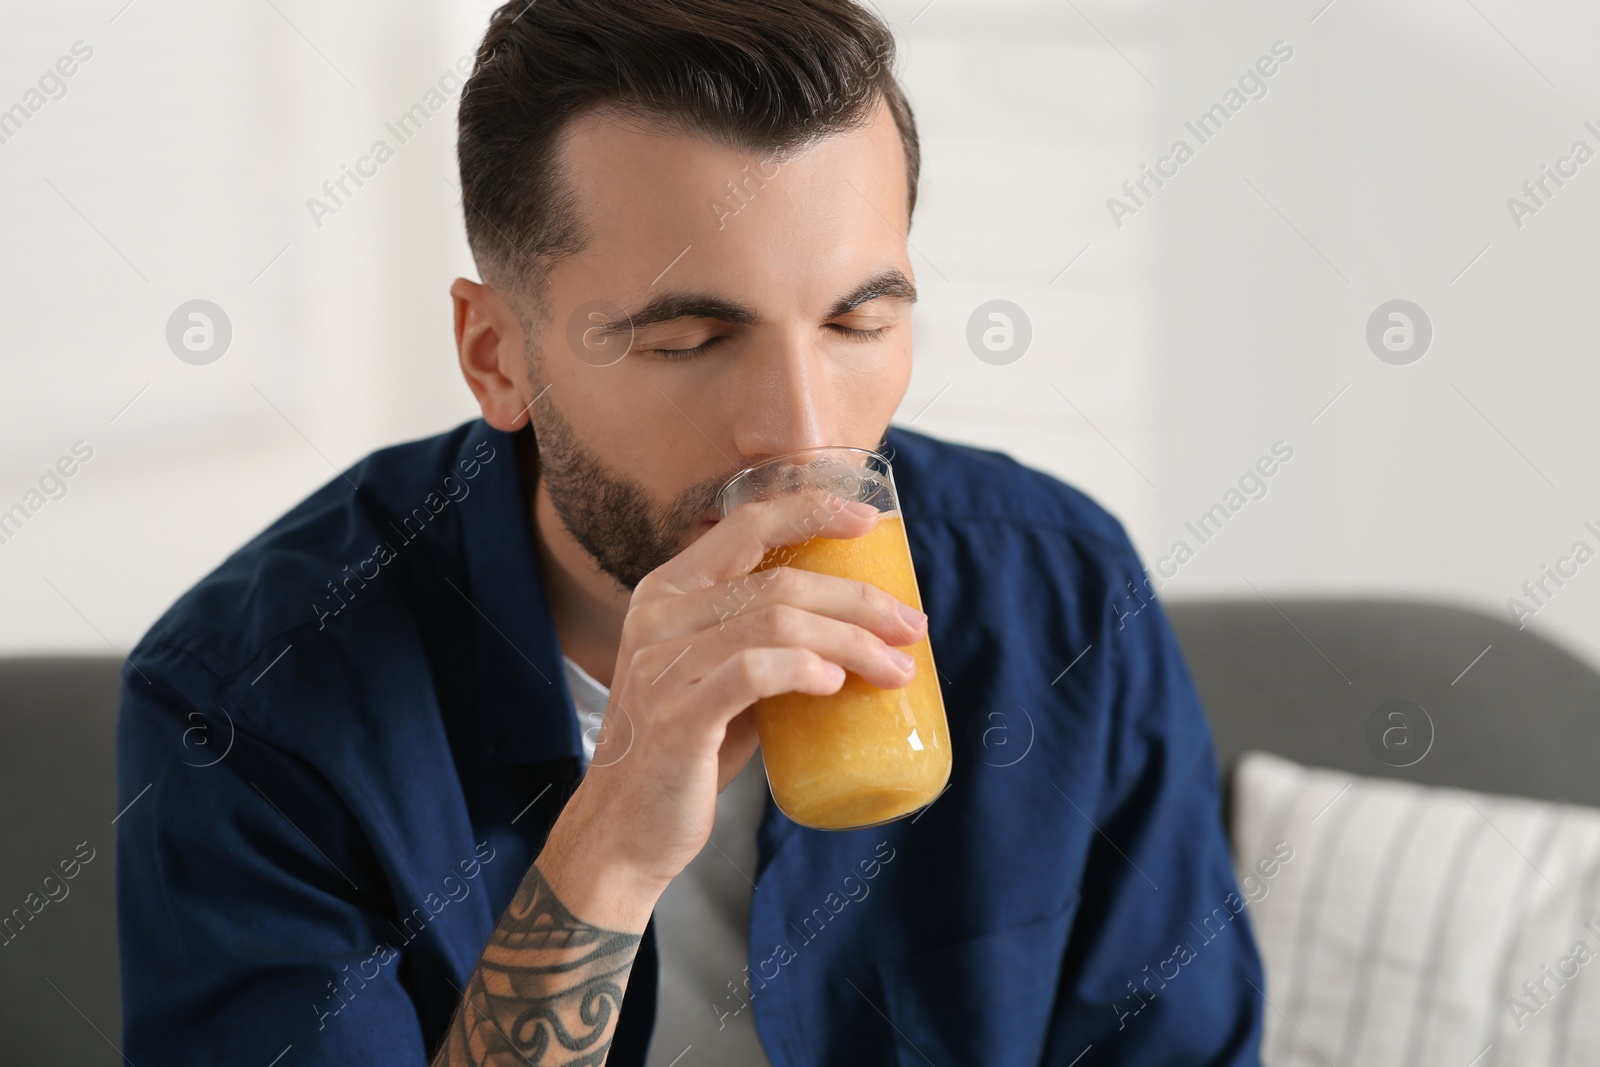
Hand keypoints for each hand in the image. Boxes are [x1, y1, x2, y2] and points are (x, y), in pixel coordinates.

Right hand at [537, 490, 927, 928]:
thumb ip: (767, 644)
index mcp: (668, 591)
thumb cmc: (685, 752)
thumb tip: (861, 628)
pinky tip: (834, 683)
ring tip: (894, 668)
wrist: (625, 829)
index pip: (744, 525)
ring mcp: (662, 665)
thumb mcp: (720, 677)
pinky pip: (751, 672)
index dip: (810, 511)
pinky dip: (803, 670)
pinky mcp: (675, 716)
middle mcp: (659, 616)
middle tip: (912, 628)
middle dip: (859, 600)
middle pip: (779, 581)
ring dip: (852, 642)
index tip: (870, 520)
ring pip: (777, 623)